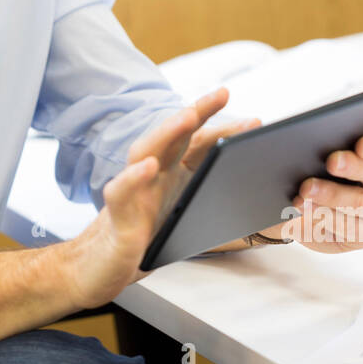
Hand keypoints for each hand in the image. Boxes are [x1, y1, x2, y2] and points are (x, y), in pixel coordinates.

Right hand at [62, 89, 259, 309]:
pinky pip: (120, 191)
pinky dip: (132, 177)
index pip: (197, 144)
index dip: (223, 130)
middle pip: (174, 136)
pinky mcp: (117, 216)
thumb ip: (213, 204)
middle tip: (222, 94)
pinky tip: (147, 167)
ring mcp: (133, 192)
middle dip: (198, 112)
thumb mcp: (187, 220)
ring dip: (166, 132)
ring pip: (145, 152)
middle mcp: (151, 176)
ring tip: (187, 117)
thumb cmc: (145, 242)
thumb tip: (261, 202)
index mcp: (171, 176)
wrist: (101, 269)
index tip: (253, 121)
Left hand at [262, 122, 362, 253]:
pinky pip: (353, 230)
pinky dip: (326, 221)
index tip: (360, 143)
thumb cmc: (314, 162)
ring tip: (304, 193)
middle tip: (330, 162)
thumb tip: (272, 122)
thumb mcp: (316, 140)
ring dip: (334, 198)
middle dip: (354, 169)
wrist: (300, 198)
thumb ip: (319, 128)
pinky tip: (305, 213)